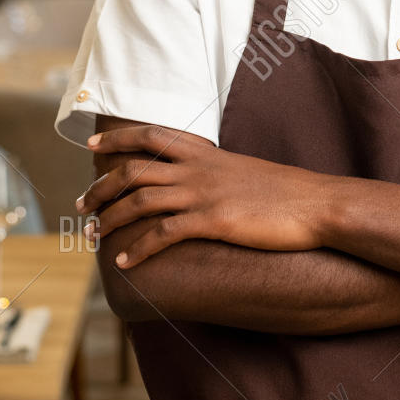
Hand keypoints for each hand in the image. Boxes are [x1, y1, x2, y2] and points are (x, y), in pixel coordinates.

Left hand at [78, 123, 329, 265]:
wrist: (318, 204)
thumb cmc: (286, 193)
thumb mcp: (244, 171)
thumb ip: (215, 172)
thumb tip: (197, 184)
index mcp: (205, 153)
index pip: (150, 136)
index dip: (117, 139)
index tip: (92, 147)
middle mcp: (199, 168)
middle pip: (134, 169)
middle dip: (101, 187)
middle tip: (81, 206)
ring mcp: (205, 193)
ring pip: (140, 200)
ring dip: (110, 218)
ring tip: (93, 235)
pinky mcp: (214, 221)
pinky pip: (163, 234)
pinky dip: (138, 249)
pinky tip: (125, 263)